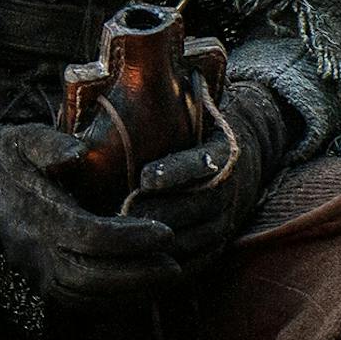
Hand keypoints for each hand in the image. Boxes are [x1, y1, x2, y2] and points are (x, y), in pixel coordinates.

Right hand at [0, 124, 178, 307]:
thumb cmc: (12, 158)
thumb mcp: (26, 139)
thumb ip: (50, 144)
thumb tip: (79, 152)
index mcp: (35, 212)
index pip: (88, 235)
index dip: (130, 237)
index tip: (165, 231)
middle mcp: (32, 249)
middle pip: (90, 276)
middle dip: (138, 273)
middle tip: (176, 263)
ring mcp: (34, 271)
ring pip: (86, 296)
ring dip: (130, 291)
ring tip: (167, 276)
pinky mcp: (40, 283)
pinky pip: (80, 302)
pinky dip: (115, 300)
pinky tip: (143, 286)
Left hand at [124, 84, 280, 269]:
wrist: (244, 147)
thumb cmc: (195, 121)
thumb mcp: (185, 103)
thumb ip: (152, 97)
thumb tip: (96, 75)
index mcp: (222, 147)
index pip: (203, 162)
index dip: (175, 171)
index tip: (144, 177)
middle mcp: (231, 184)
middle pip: (195, 207)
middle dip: (155, 213)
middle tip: (114, 216)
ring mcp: (229, 216)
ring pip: (197, 237)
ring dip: (159, 241)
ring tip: (118, 240)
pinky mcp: (223, 240)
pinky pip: (201, 260)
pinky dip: (172, 264)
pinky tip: (140, 263)